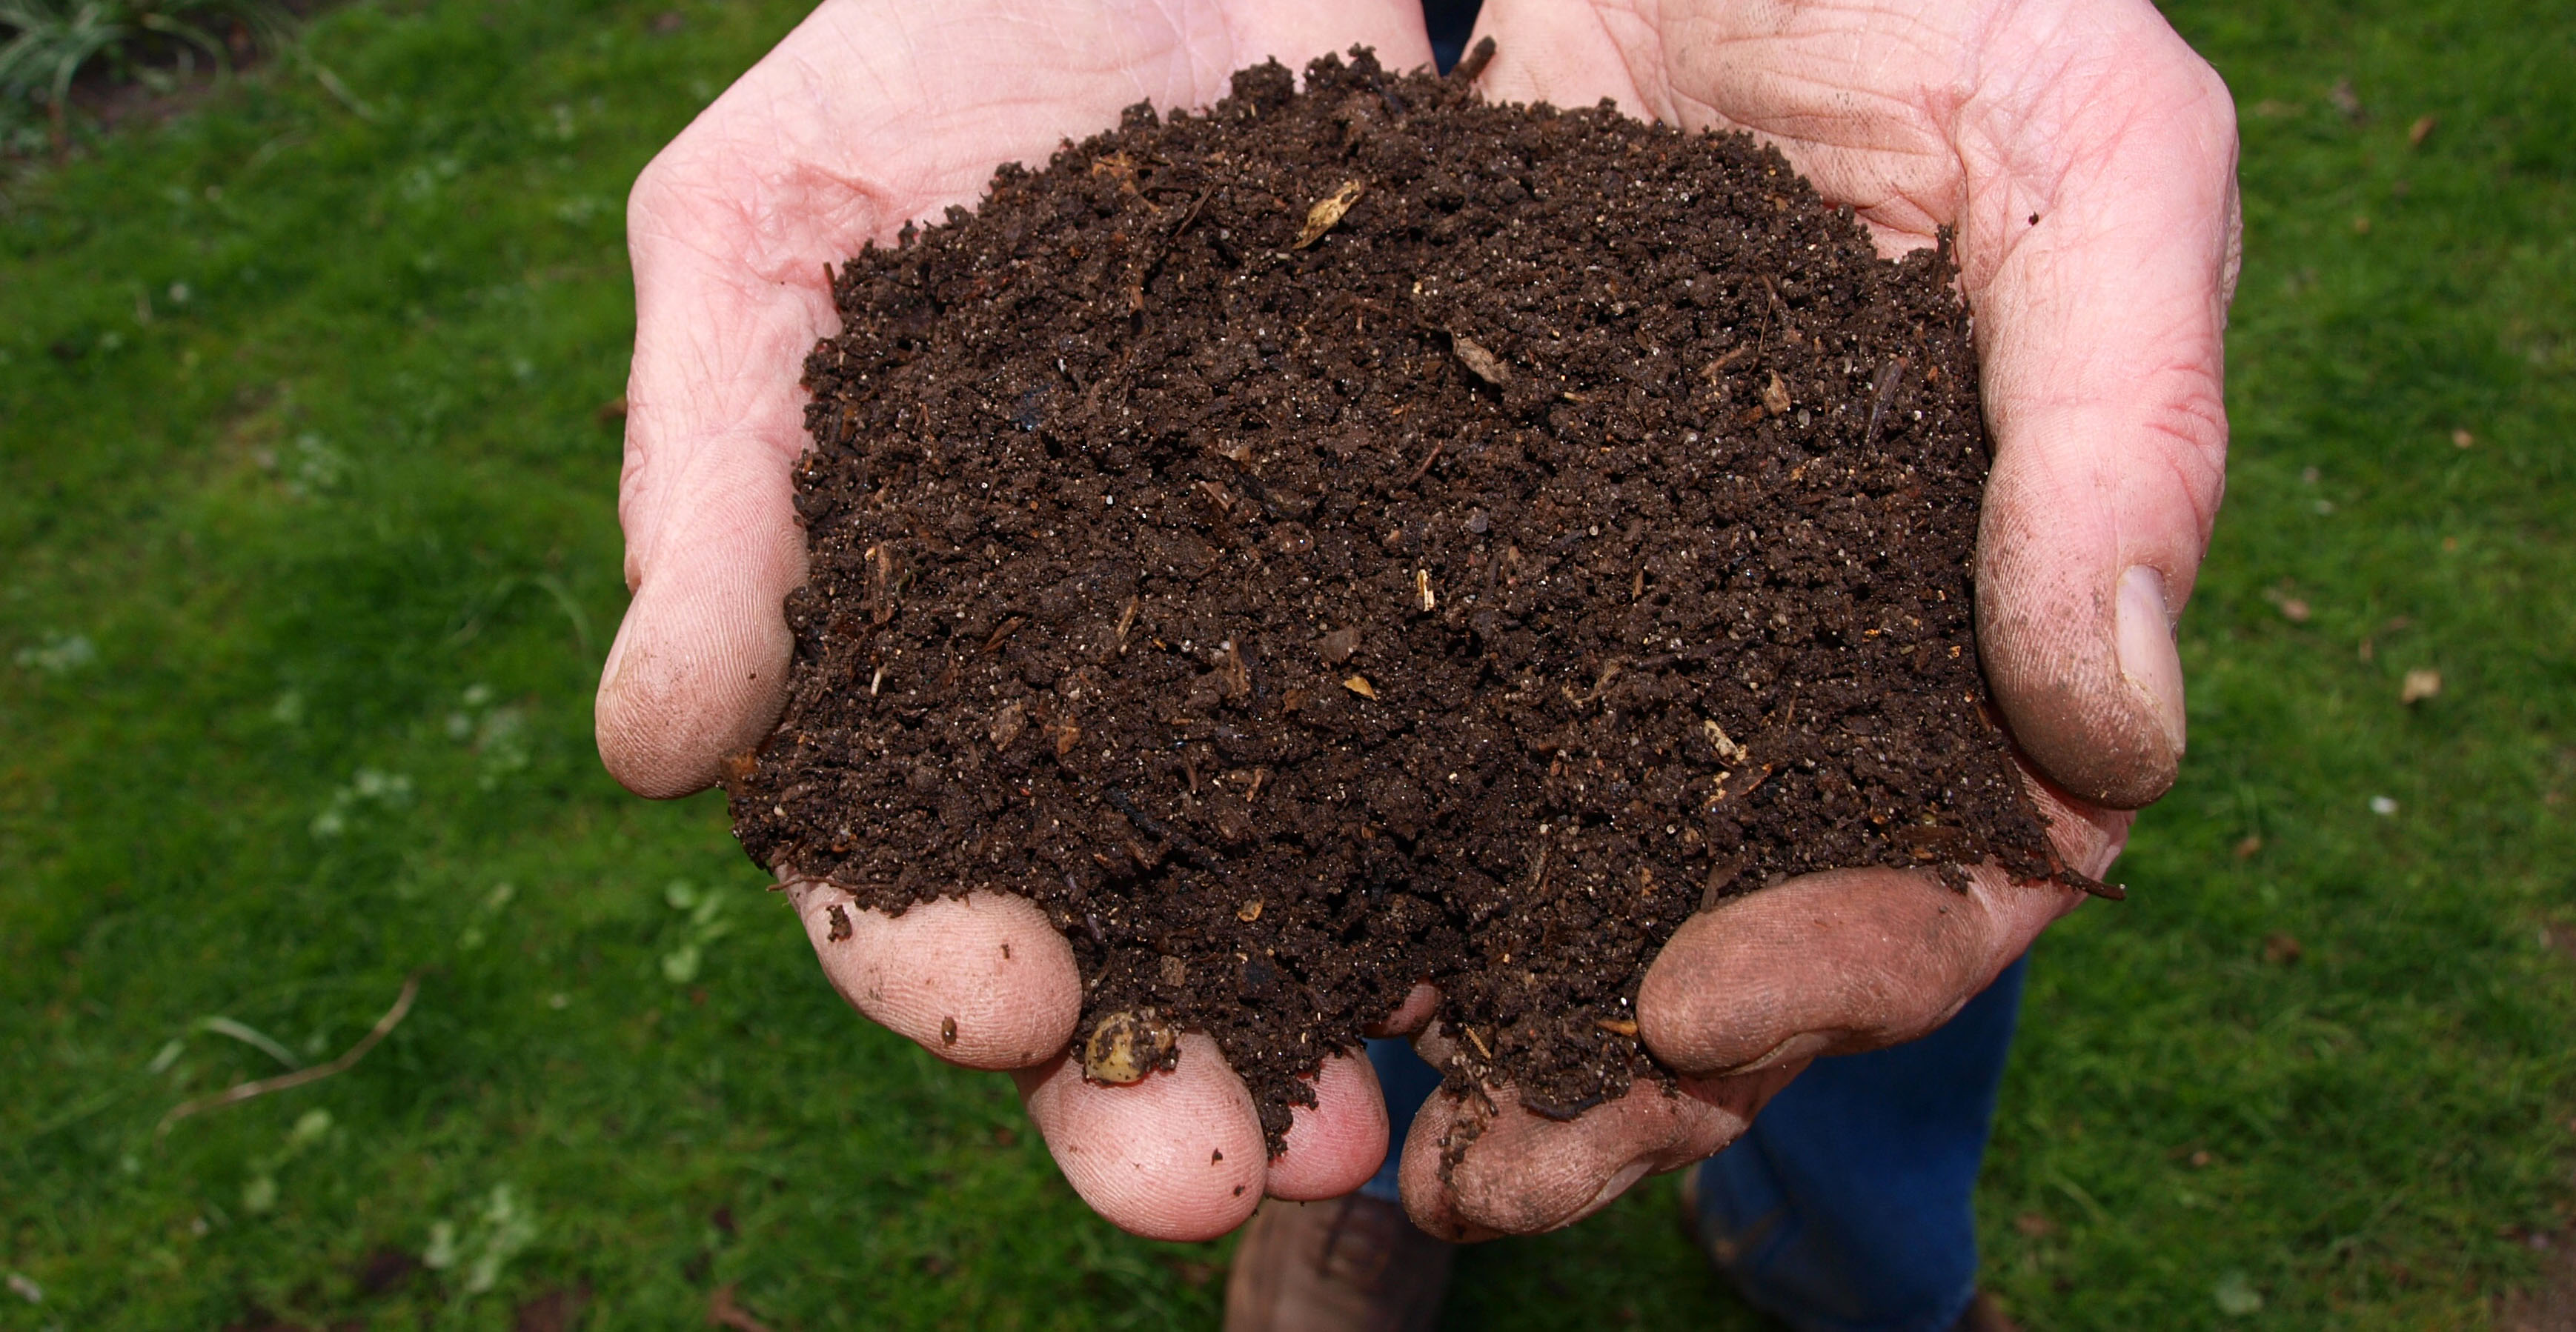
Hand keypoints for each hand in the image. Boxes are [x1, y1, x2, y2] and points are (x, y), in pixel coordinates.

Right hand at [595, 0, 1437, 1240]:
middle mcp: (1085, 693)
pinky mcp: (1420, 575)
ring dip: (1327, 1024)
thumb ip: (707, 480)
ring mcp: (1265, 646)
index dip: (928, 954)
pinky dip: (1489, 854)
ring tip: (1388, 1129)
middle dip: (1145, 1081)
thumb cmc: (921, 54)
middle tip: (1214, 1177)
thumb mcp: (762, 231)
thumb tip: (652, 753)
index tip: (1004, 1002)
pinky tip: (1537, 940)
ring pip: (1289, 888)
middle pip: (1104, 934)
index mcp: (901, 650)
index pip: (888, 858)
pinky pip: (1460, 739)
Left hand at [1391, 0, 2238, 1238]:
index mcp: (1958, 616)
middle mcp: (1775, 652)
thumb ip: (2125, 425)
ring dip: (1438, 1007)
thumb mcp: (2090, 156)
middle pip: (1715, 927)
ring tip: (1318, 1115)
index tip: (1696, 999)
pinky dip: (1308, 824)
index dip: (1843, 966)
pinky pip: (1377, 711)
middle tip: (1478, 1168)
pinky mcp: (1438, 533)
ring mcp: (1601, 609)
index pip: (1942, 868)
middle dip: (1607, 1071)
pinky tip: (1216, 910)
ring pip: (1532, 866)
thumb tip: (2119, 740)